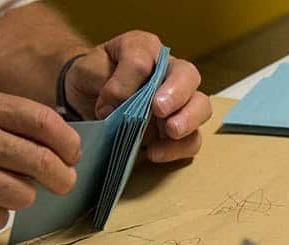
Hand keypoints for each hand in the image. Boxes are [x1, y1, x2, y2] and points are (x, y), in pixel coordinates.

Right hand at [0, 89, 79, 230]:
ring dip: (23, 195)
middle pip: (42, 163)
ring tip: (10, 187)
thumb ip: (18, 124)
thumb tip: (67, 156)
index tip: (71, 155)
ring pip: (22, 195)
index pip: (44, 123)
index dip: (69, 144)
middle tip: (61, 182)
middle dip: (62, 178)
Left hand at [65, 31, 211, 161]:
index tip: (109, 99)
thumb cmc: (93, 79)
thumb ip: (103, 82)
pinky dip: (178, 148)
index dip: (128, 81)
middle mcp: (169, 70)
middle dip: (176, 93)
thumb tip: (116, 108)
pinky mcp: (182, 127)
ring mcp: (181, 100)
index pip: (143, 59)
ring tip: (171, 132)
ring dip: (189, 120)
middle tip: (159, 110)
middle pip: (188, 75)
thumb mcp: (87, 72)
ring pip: (201, 106)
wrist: (90, 98)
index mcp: (144, 48)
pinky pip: (192, 138)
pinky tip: (155, 153)